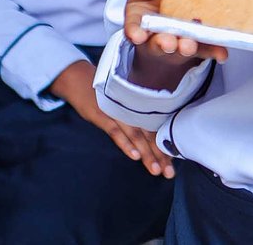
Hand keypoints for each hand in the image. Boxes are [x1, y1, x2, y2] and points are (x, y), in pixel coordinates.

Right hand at [49, 60, 173, 177]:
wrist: (80, 80)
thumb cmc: (105, 93)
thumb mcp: (124, 102)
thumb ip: (137, 115)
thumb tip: (152, 135)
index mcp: (140, 107)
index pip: (157, 129)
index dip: (164, 147)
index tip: (172, 163)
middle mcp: (133, 110)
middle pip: (150, 135)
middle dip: (160, 155)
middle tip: (169, 173)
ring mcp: (119, 112)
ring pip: (137, 136)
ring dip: (147, 154)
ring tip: (155, 169)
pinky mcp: (103, 115)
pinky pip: (116, 132)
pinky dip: (126, 144)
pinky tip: (135, 156)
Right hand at [125, 0, 227, 90]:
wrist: (167, 22)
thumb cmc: (151, 6)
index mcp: (141, 25)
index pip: (134, 30)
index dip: (135, 33)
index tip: (137, 36)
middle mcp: (158, 39)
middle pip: (159, 44)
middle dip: (164, 43)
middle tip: (169, 42)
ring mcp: (178, 45)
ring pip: (183, 48)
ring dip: (187, 48)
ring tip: (189, 45)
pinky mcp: (198, 46)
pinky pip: (206, 49)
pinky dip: (213, 51)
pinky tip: (221, 53)